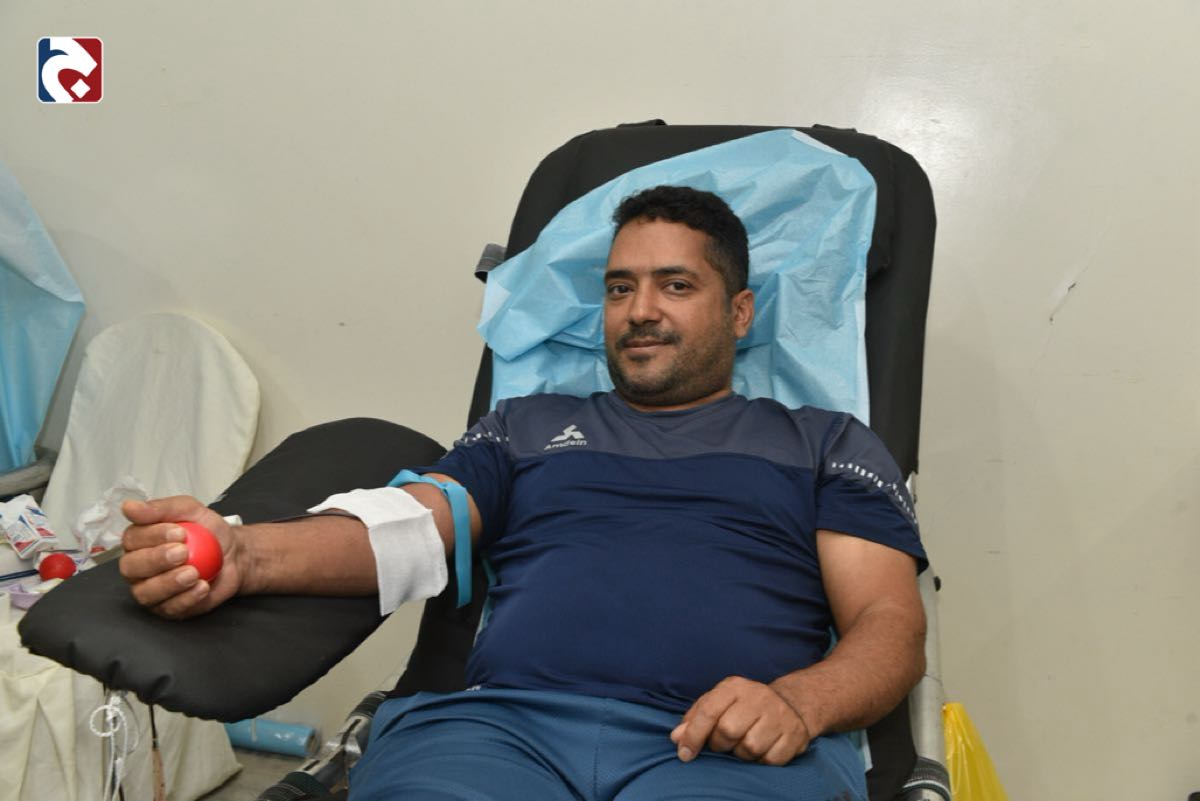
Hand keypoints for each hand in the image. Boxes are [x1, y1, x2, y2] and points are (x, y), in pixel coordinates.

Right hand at [118, 496, 242, 618]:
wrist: (233, 554)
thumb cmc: (207, 532)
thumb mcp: (190, 510)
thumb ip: (161, 508)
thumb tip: (128, 507)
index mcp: (138, 542)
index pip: (132, 540)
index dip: (153, 536)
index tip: (180, 532)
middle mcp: (138, 567)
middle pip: (131, 568)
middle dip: (156, 560)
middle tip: (183, 552)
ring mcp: (150, 590)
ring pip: (146, 593)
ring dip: (169, 583)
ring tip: (193, 572)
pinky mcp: (168, 607)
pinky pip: (170, 608)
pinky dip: (187, 599)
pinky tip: (202, 586)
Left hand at [670, 676, 811, 765]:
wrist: (790, 704)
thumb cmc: (744, 706)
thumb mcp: (718, 702)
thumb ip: (695, 718)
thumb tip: (676, 737)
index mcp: (735, 687)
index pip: (709, 710)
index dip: (693, 735)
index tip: (685, 754)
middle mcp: (758, 697)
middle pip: (728, 730)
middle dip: (720, 744)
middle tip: (723, 744)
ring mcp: (779, 715)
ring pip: (750, 747)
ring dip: (742, 754)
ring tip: (743, 744)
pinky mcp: (794, 734)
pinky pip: (770, 759)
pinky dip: (762, 760)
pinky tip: (763, 749)